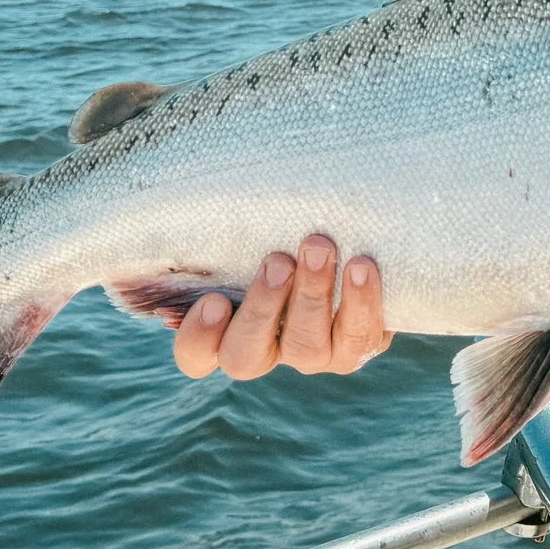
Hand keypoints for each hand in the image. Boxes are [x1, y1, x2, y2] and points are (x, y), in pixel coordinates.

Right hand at [171, 233, 391, 378]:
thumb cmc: (276, 227)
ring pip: (305, 347)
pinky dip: (362, 301)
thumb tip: (187, 192)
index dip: (200, 338)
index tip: (215, 300)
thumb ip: (220, 225)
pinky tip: (362, 265)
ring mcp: (310, 353)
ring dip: (312, 295)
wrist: (348, 237)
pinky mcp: (356, 345)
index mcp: (225, 329)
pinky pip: (360, 337)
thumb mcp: (244, 227)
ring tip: (319, 247)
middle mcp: (266, 350)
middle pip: (247, 355)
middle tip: (278, 260)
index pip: (196, 355)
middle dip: (262, 307)